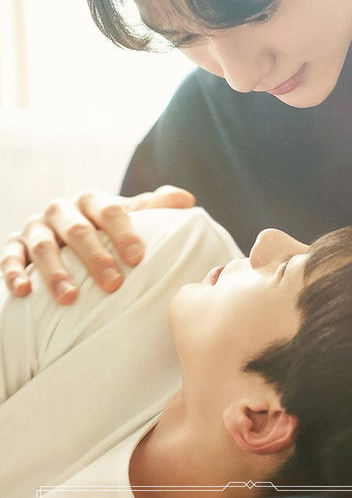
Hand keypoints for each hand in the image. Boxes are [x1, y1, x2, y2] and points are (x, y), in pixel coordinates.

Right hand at [1, 185, 195, 303]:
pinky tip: (24, 292)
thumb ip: (156, 208)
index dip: (124, 233)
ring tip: (69, 298)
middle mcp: (62, 210)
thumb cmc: (107, 230)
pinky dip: (14, 272)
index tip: (138, 258)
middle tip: (113, 284)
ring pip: (44, 245)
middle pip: (78, 230)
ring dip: (55, 272)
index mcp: (93, 200)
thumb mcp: (131, 216)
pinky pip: (9, 255)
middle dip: (95, 256)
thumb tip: (187, 199)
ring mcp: (37, 227)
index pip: (110, 211)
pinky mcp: (16, 245)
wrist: (68, 235)